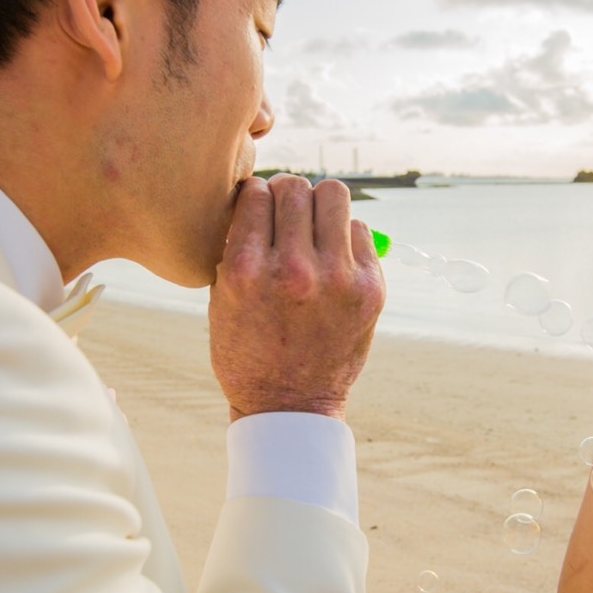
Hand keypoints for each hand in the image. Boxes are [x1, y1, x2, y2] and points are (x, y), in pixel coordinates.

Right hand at [209, 174, 384, 420]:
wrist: (289, 405)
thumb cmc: (246, 350)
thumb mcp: (221, 299)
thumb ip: (236, 245)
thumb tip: (257, 194)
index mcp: (246, 271)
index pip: (255, 193)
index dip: (254, 196)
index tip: (257, 208)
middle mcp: (293, 270)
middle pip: (294, 188)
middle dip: (285, 194)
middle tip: (284, 213)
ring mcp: (337, 278)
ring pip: (334, 195)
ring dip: (319, 204)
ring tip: (312, 225)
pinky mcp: (370, 288)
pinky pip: (360, 229)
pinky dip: (344, 235)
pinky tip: (332, 256)